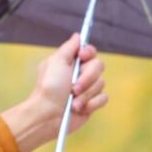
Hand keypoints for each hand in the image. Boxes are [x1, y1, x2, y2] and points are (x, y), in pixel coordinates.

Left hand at [1, 34, 107, 151]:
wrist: (48, 115)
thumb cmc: (49, 88)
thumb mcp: (56, 62)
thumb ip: (69, 47)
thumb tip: (78, 36)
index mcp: (71, 62)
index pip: (90, 51)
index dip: (89, 52)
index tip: (82, 57)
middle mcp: (81, 74)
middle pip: (99, 66)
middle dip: (87, 78)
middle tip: (73, 87)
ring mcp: (87, 89)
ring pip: (101, 83)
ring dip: (86, 94)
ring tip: (73, 102)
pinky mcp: (92, 103)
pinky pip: (103, 98)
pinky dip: (91, 104)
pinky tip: (79, 109)